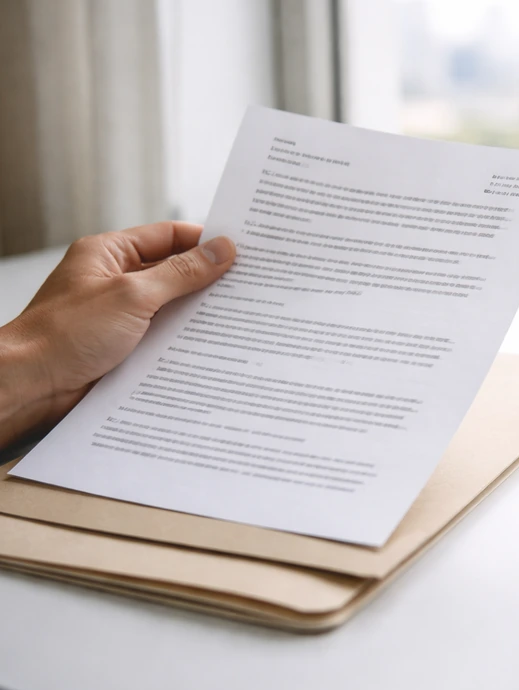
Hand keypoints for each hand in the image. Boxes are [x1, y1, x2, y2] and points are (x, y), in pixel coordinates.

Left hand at [0, 222, 235, 450]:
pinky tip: (211, 346)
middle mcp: (115, 281)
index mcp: (109, 254)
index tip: (240, 250)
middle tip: (248, 286)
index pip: (168, 236)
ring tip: (237, 317)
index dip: (204, 241)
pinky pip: (164, 337)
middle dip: (207, 280)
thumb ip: (180, 273)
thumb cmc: (64, 334)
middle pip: (173, 271)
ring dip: (198, 314)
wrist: (31, 387)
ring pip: (172, 307)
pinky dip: (186, 340)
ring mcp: (120, 315)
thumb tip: (220, 251)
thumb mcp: (132, 296)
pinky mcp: (125, 346)